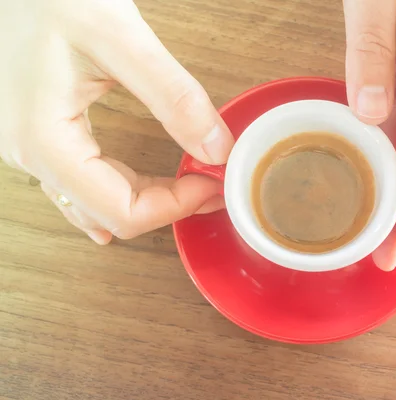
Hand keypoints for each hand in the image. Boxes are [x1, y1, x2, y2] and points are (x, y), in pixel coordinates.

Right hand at [0, 0, 233, 243]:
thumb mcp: (119, 38)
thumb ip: (173, 97)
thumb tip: (216, 148)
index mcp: (44, 141)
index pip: (121, 211)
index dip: (175, 206)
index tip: (212, 182)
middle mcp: (30, 154)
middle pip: (109, 214)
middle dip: (167, 206)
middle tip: (210, 183)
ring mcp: (29, 145)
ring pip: (95, 203)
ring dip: (146, 201)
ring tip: (189, 183)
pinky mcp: (38, 132)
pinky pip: (81, 182)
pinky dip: (120, 189)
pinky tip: (139, 189)